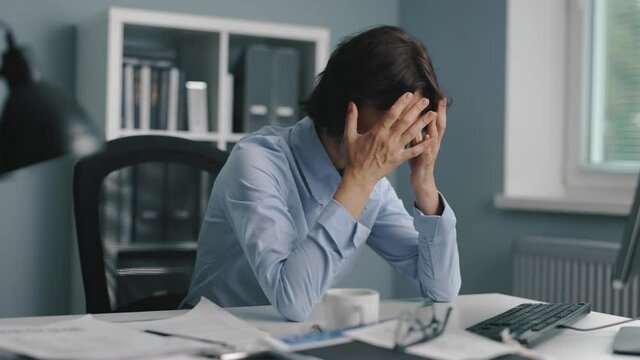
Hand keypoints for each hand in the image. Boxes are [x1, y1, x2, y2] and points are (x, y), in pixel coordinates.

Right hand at [342, 92, 432, 187]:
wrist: (359, 177)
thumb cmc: (354, 157)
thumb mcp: (349, 136)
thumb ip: (351, 119)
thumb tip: (351, 103)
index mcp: (377, 132)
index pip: (391, 114)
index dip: (401, 103)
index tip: (409, 94)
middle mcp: (388, 139)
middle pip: (405, 121)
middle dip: (416, 110)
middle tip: (426, 100)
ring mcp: (395, 150)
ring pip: (412, 134)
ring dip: (423, 123)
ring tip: (432, 114)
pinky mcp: (398, 159)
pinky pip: (413, 152)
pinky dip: (423, 145)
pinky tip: (431, 138)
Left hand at [409, 98, 446, 214]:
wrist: (421, 180)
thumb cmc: (417, 160)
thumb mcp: (416, 144)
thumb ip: (416, 132)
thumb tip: (412, 118)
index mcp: (431, 138)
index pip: (436, 120)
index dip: (438, 109)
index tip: (440, 97)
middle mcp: (434, 143)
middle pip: (440, 125)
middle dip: (441, 112)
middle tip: (441, 100)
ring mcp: (431, 151)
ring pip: (435, 136)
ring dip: (435, 125)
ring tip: (434, 114)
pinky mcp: (426, 160)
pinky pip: (427, 150)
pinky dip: (428, 143)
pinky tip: (428, 136)